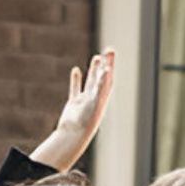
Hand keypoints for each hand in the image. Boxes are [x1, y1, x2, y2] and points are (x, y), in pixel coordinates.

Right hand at [31, 49, 115, 170]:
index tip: (111, 52)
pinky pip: (75, 89)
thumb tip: (107, 69)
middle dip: (106, 64)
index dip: (110, 65)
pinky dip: (76, 80)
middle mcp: (95, 99)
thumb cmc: (86, 120)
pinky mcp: (74, 104)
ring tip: (97, 57)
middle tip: (109, 50)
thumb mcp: (96, 100)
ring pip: (90, 83)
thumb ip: (101, 85)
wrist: (73, 135)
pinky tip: (76, 70)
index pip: (109, 78)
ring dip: (94, 70)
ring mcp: (84, 101)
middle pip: (103, 78)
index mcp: (102, 98)